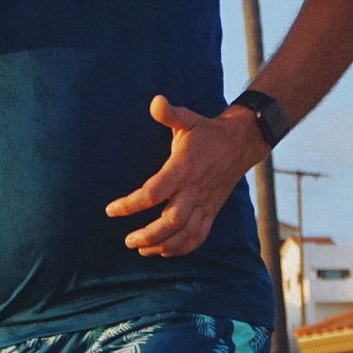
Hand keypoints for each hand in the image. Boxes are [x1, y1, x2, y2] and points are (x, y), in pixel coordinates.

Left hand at [105, 94, 266, 256]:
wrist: (240, 143)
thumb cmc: (206, 132)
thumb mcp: (187, 119)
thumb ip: (169, 113)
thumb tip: (155, 101)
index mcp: (183, 168)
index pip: (154, 192)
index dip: (131, 204)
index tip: (111, 209)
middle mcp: (194, 189)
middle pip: (171, 221)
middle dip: (148, 234)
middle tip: (127, 240)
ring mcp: (205, 203)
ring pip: (185, 233)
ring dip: (163, 245)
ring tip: (141, 248)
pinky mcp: (212, 210)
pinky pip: (200, 236)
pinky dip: (183, 248)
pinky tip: (165, 251)